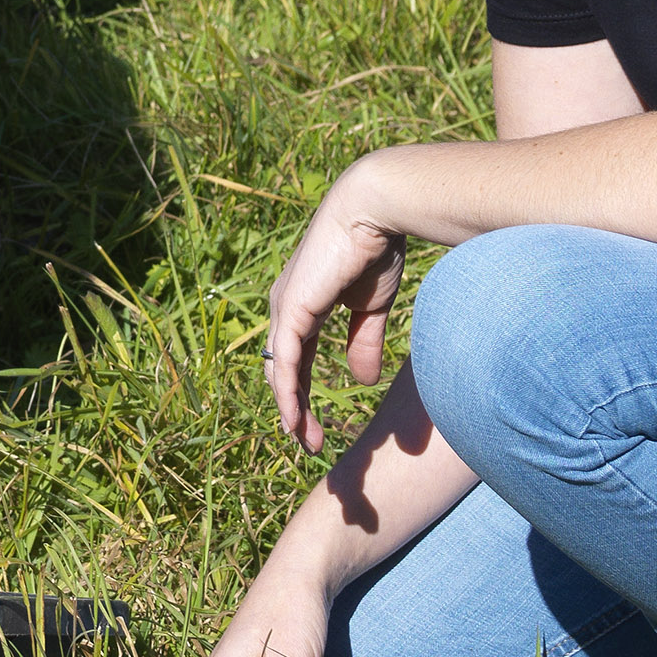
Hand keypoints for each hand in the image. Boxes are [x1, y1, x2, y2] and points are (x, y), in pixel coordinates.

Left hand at [263, 167, 410, 452]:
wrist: (376, 212)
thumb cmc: (375, 249)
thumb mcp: (371, 307)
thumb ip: (364, 343)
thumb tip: (362, 382)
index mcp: (302, 306)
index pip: (297, 360)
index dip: (304, 395)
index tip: (315, 428)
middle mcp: (286, 309)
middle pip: (283, 371)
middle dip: (295, 410)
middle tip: (308, 444)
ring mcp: (285, 308)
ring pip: (281, 371)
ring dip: (291, 410)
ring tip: (303, 442)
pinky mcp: (292, 308)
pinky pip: (286, 360)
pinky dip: (288, 392)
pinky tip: (292, 419)